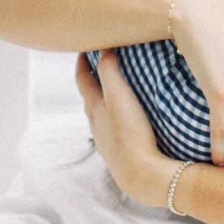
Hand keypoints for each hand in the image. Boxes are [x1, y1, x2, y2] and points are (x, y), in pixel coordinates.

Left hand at [74, 52, 172, 209]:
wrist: (141, 175)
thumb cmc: (130, 133)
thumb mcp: (118, 96)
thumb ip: (110, 70)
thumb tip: (104, 48)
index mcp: (93, 107)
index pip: (82, 79)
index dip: (82, 62)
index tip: (84, 48)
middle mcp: (96, 123)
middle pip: (90, 96)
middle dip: (94, 78)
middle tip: (102, 64)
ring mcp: (107, 140)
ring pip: (102, 114)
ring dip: (106, 99)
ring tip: (118, 89)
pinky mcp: (121, 152)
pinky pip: (115, 128)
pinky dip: (118, 116)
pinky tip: (130, 119)